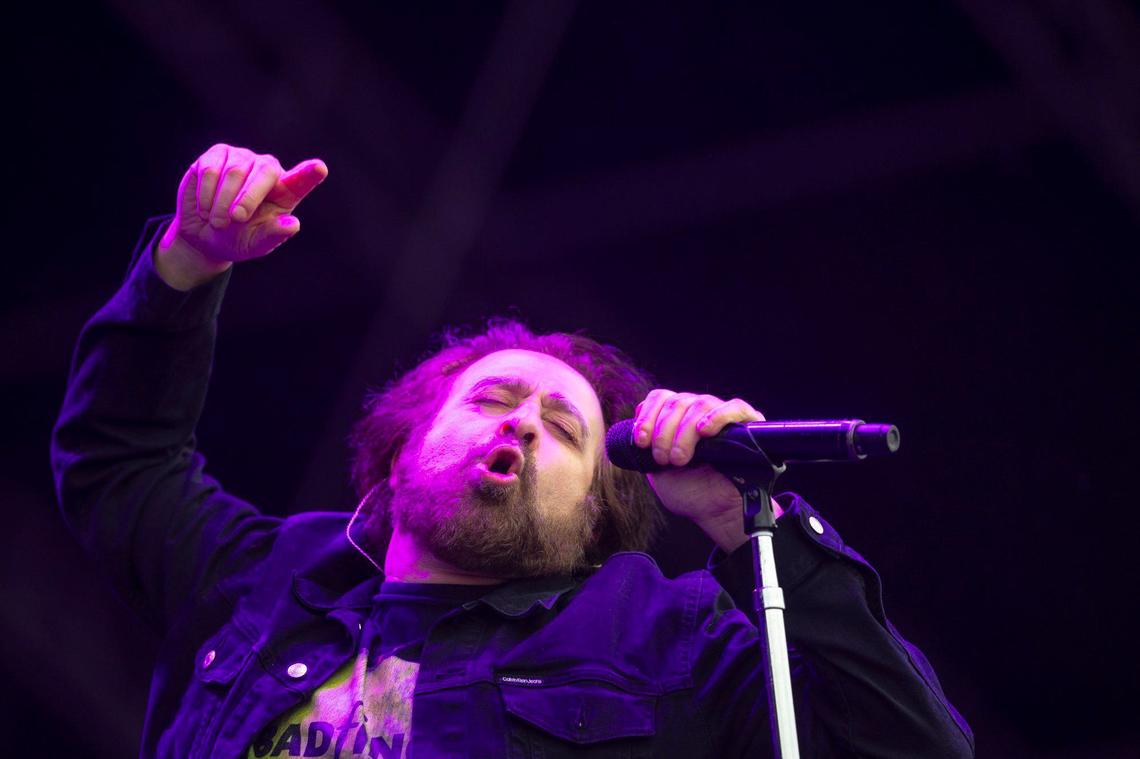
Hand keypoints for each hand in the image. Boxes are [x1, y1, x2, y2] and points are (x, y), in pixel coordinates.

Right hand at [156, 144, 327, 289]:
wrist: (205, 234)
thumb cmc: (238, 238)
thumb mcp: (256, 244)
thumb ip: (273, 235)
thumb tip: (292, 224)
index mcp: (285, 192)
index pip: (301, 181)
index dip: (309, 174)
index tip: (320, 169)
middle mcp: (268, 169)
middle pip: (264, 172)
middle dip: (248, 198)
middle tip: (235, 220)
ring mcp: (243, 157)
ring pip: (234, 172)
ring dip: (222, 202)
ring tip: (218, 222)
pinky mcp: (218, 154)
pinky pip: (210, 169)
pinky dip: (206, 194)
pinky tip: (206, 208)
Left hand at [631, 389, 782, 552]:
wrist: (716, 513)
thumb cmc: (689, 492)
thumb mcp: (656, 470)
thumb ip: (645, 448)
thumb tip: (633, 426)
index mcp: (678, 419)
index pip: (661, 398)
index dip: (648, 416)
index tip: (641, 442)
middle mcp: (699, 412)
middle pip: (677, 401)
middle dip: (663, 432)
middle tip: (665, 460)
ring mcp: (723, 417)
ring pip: (700, 404)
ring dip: (684, 432)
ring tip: (681, 459)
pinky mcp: (748, 425)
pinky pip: (735, 408)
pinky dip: (718, 416)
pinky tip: (704, 431)